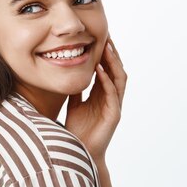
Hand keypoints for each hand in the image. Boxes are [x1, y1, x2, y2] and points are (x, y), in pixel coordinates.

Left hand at [64, 35, 126, 160]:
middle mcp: (111, 98)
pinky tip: (99, 69)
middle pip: (116, 70)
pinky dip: (106, 79)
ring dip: (113, 62)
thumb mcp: (74, 105)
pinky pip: (112, 93)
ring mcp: (114, 105)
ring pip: (119, 78)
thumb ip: (75, 91)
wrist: (80, 151)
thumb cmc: (78, 130)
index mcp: (102, 94)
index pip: (107, 69)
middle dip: (112, 53)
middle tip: (106, 36)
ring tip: (106, 47)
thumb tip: (68, 75)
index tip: (98, 38)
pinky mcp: (114, 114)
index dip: (104, 54)